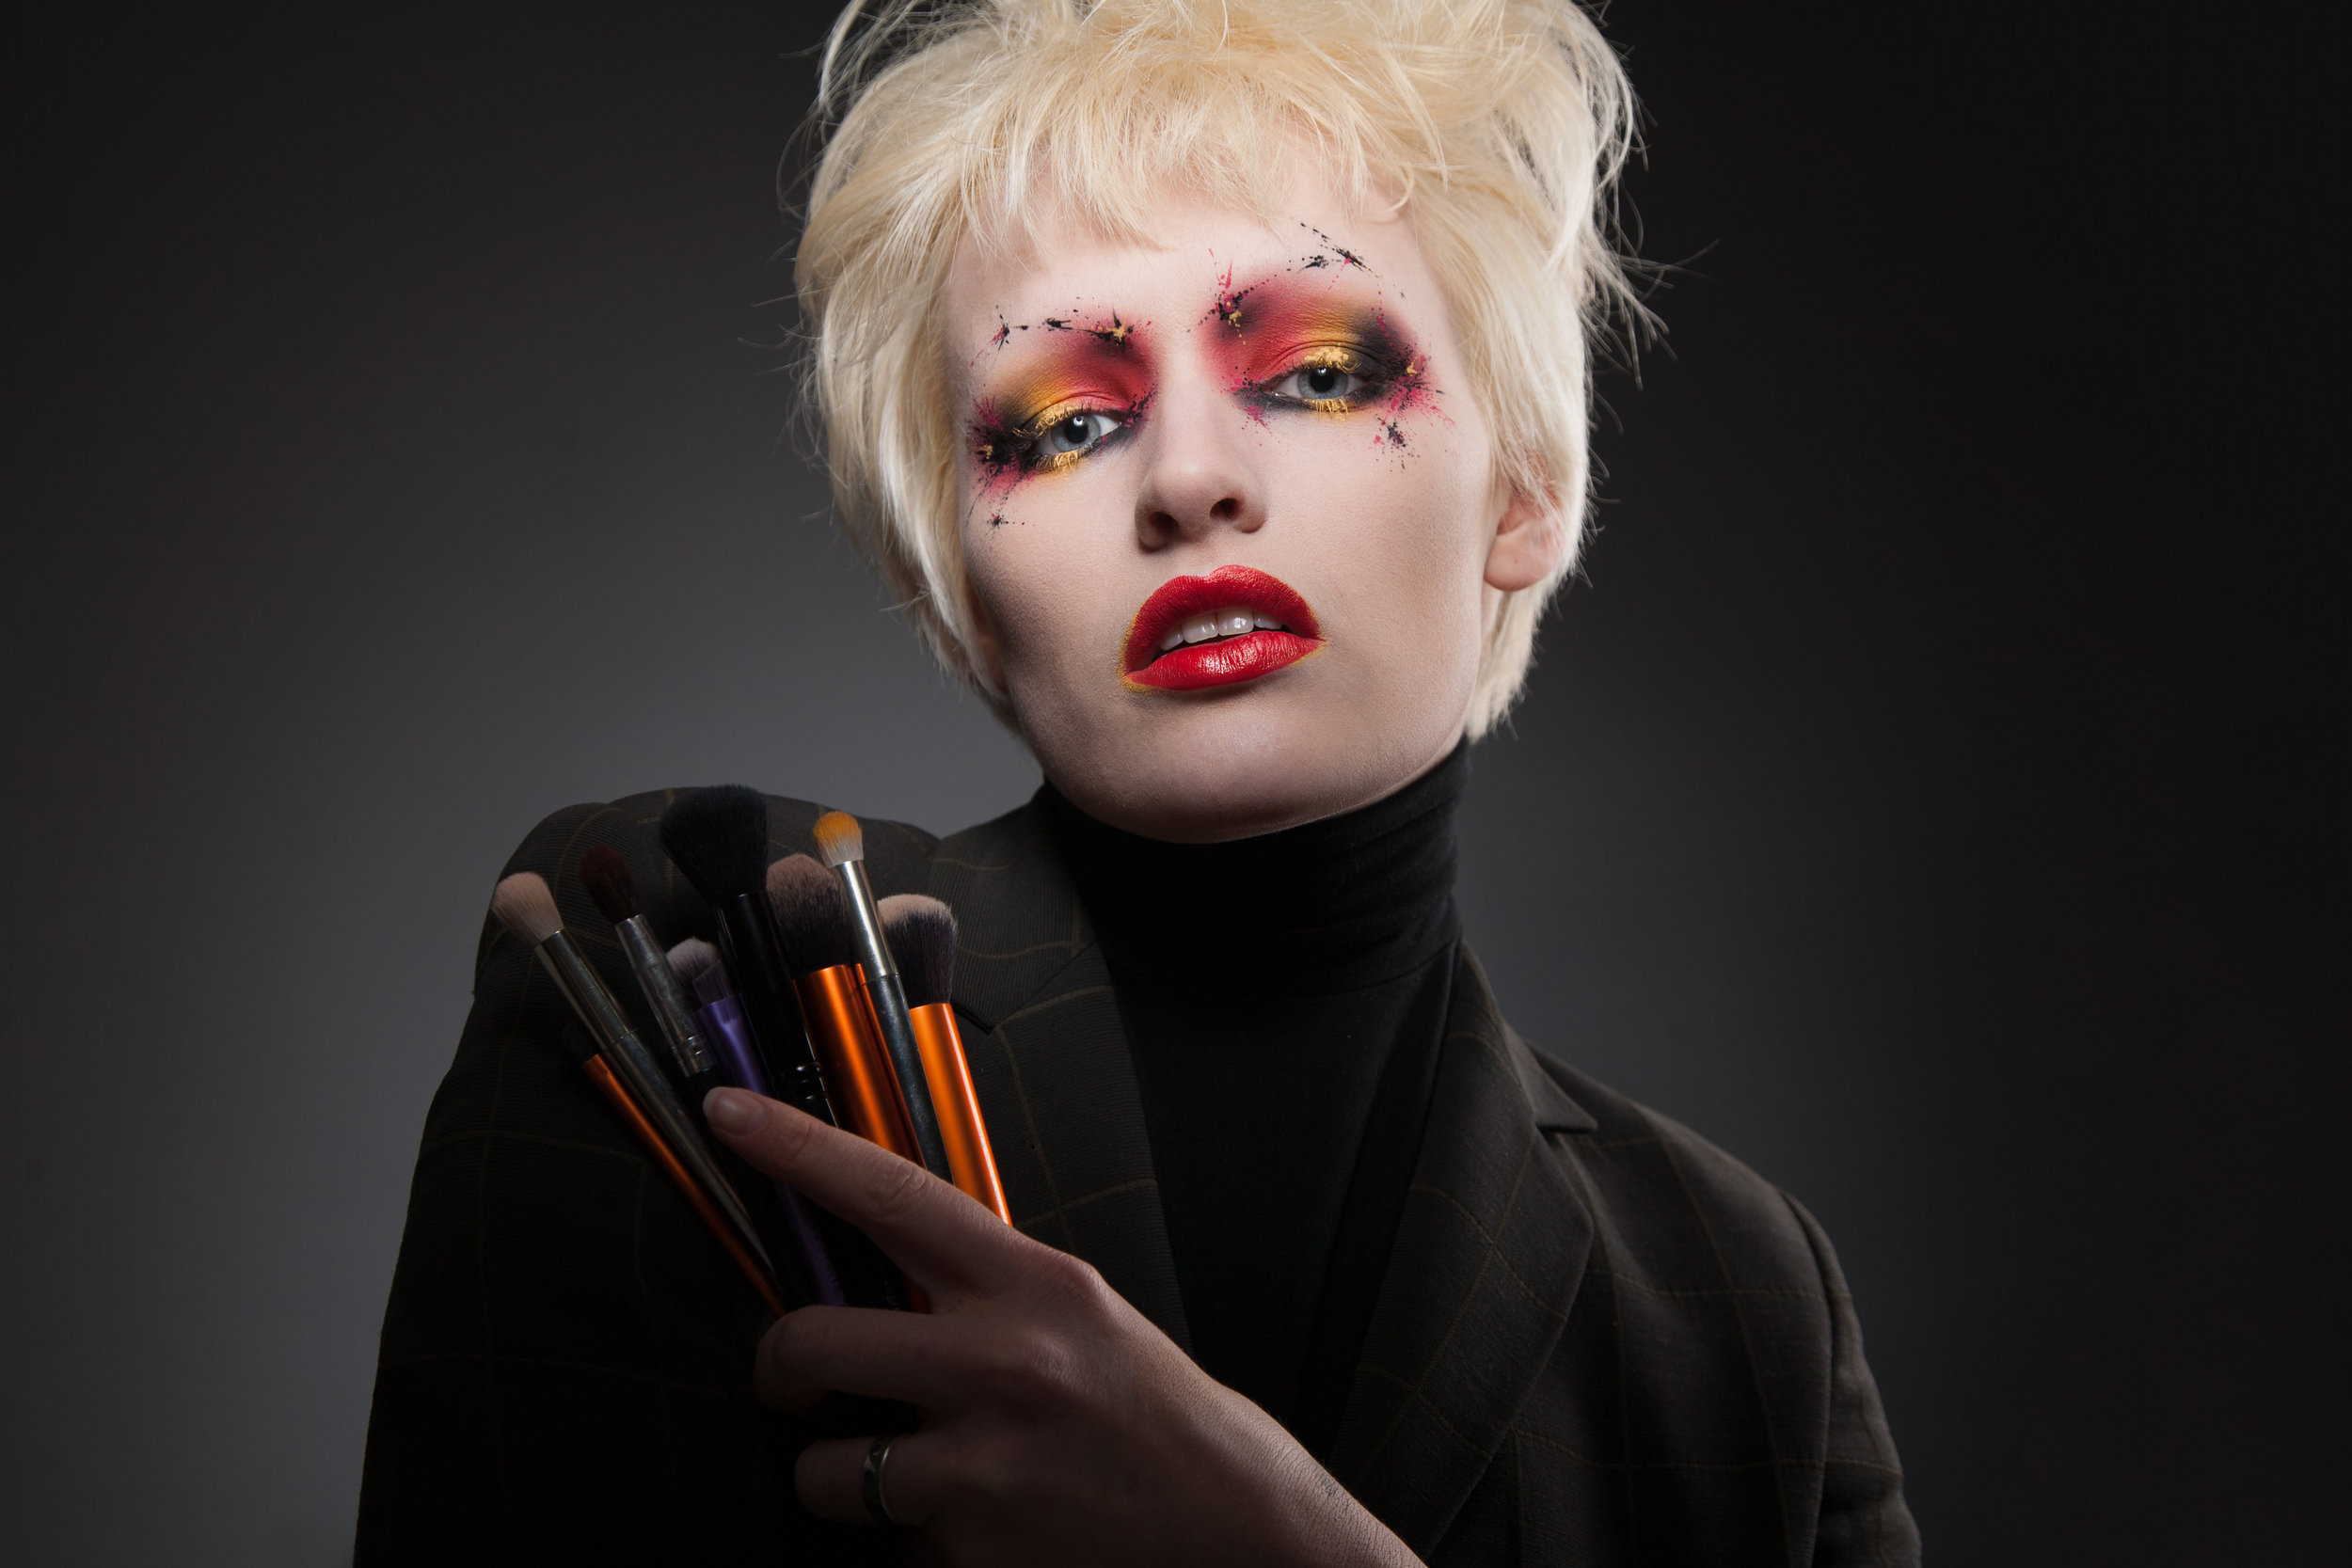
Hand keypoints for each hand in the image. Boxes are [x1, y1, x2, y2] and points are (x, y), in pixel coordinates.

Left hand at [702, 1087, 1420, 1567]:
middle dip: (778, 1372)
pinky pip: (894, 1546)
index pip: (892, 1195)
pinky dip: (924, 1544)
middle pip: (810, 1344)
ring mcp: (984, 1467)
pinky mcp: (974, 1554)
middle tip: (794, 1385)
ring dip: (847, 1481)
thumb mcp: (1080, 1315)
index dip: (799, 1150)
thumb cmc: (1153, 1415)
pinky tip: (989, 1531)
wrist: (1237, 1527)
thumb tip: (876, 1262)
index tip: (729, 1116)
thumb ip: (983, 1288)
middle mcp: (1003, 1365)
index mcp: (1034, 1286)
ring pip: (826, 1473)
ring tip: (922, 1479)